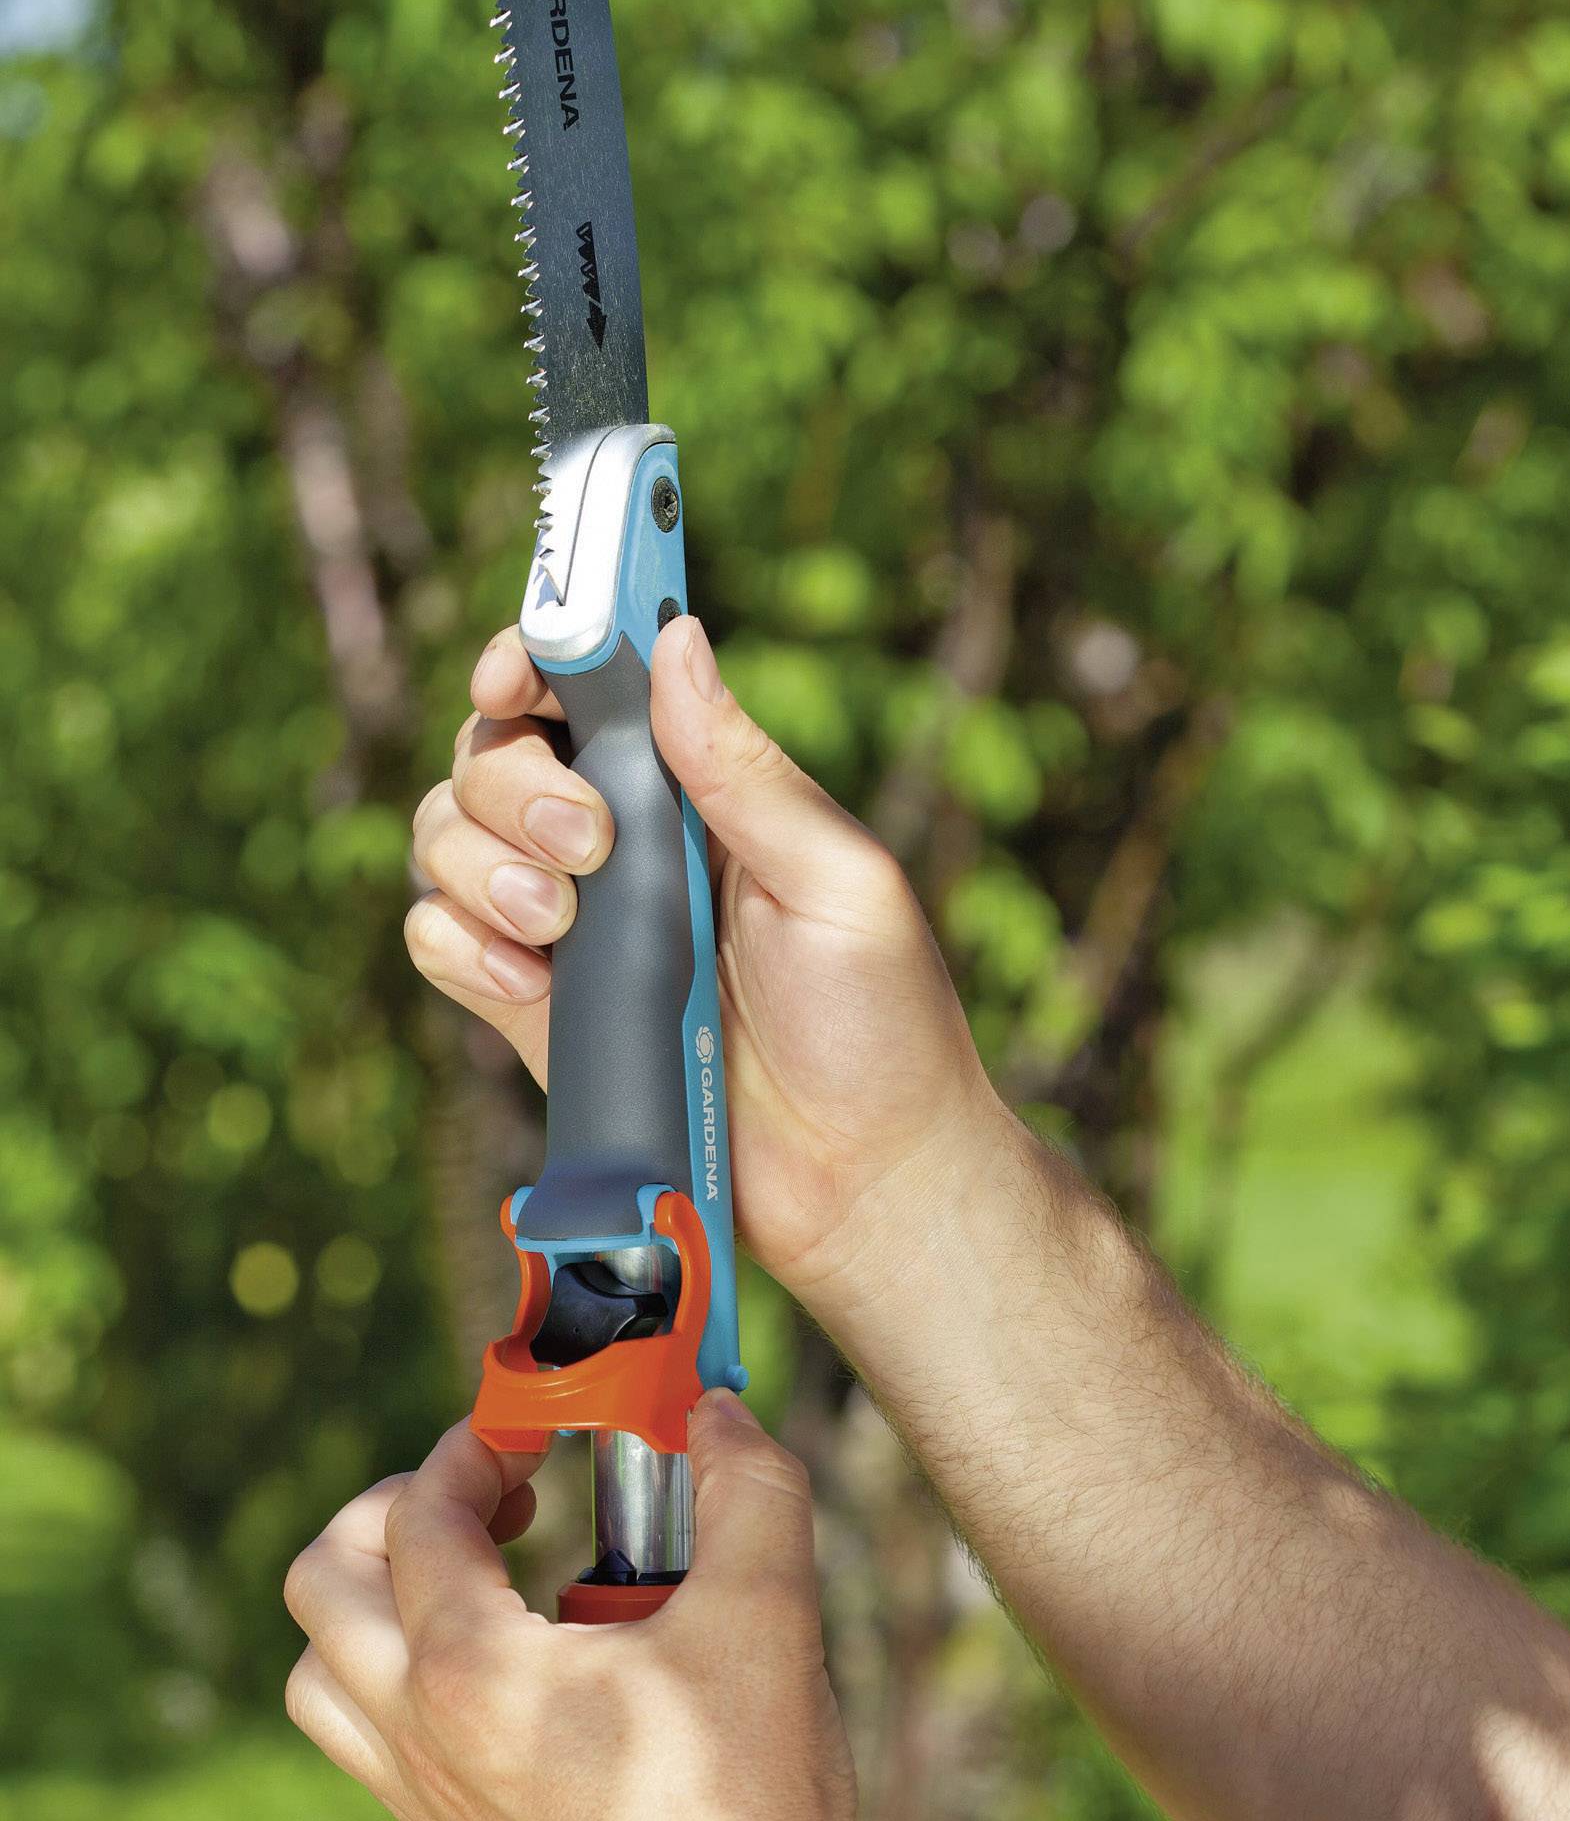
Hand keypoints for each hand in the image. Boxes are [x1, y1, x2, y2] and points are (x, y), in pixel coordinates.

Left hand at [283, 1391, 900, 1820]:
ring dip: (375, 1605)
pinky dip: (400, 1683)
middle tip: (487, 1497)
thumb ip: (749, 1487)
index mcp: (473, 1675)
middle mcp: (423, 1741)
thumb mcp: (768, 1613)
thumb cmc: (758, 1803)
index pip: (419, 1515)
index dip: (475, 1447)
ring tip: (476, 1579)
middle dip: (390, 1513)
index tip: (534, 1430)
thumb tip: (717, 1412)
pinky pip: (369, 1745)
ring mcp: (430, 1805)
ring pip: (324, 1676)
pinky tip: (511, 1673)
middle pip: (321, 1585)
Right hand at [406, 615, 1007, 1306]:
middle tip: (589, 845)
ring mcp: (571, 928)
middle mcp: (623, 845)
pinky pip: (440, 940)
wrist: (858, 1184)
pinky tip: (526, 983)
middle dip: (512, 782)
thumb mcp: (837, 882)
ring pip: (447, 836)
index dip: (533, 658)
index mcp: (700, 792)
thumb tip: (675, 636)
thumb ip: (746, 769)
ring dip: (478, 861)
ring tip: (557, 923)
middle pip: (494, 753)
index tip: (513, 675)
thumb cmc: (880, 1027)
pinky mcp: (538, 1012)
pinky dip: (458, 945)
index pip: (587, 686)